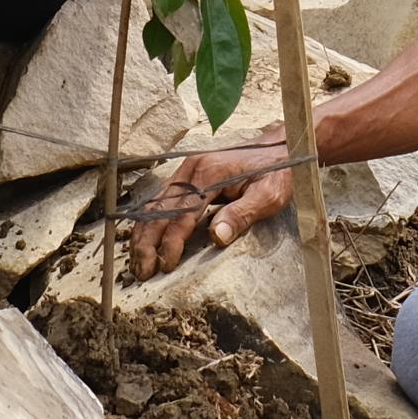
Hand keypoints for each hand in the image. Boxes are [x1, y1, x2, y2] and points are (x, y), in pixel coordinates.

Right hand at [126, 133, 291, 280]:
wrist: (280, 146)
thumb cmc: (277, 172)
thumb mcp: (268, 195)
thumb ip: (241, 214)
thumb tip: (216, 237)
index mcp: (208, 173)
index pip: (181, 214)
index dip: (170, 242)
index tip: (166, 266)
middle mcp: (191, 169)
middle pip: (158, 209)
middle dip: (146, 242)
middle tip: (142, 272)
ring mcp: (187, 170)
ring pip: (154, 204)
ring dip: (143, 234)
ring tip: (137, 262)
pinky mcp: (188, 175)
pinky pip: (161, 200)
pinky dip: (150, 222)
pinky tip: (145, 239)